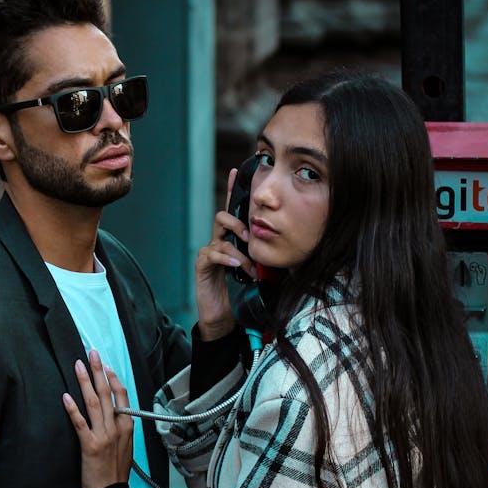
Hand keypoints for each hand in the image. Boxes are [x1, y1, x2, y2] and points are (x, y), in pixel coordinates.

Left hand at [62, 349, 133, 487]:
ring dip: (85, 382)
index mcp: (127, 427)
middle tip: (91, 352)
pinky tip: (65, 396)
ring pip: (94, 403)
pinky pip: (80, 424)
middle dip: (98, 371)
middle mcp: (117, 428)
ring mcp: (104, 436)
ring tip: (77, 365)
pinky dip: (73, 409)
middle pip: (107, 393)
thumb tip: (115, 415)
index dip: (113, 378)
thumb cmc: (116, 474)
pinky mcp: (90, 446)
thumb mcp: (126, 448)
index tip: (105, 365)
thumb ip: (121, 429)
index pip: (122, 396)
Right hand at [195, 167, 256, 340]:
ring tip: (247, 257)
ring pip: (219, 235)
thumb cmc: (241, 291)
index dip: (233, 190)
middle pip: (223, 217)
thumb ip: (264, 253)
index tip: (237, 170)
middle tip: (251, 235)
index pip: (233, 211)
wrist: (223, 316)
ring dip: (237, 244)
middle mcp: (218, 242)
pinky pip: (212, 254)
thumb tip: (284, 244)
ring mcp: (208, 253)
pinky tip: (238, 265)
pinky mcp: (202, 266)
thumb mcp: (258, 268)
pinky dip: (227, 258)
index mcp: (232, 240)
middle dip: (238, 222)